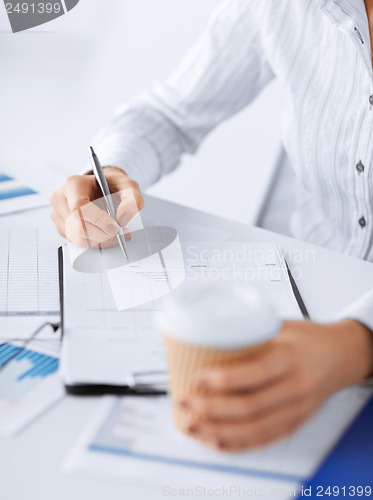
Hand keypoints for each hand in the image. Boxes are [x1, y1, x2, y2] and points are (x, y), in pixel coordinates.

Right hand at [50, 167, 143, 247]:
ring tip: (115, 235)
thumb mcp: (128, 186)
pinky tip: (105, 235)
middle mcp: (61, 198)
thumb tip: (122, 218)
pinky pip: (76, 243)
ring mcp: (58, 214)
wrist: (102, 188)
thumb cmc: (112, 186)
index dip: (98, 221)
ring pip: (77, 238)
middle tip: (120, 235)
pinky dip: (94, 243)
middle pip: (77, 227)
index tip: (115, 227)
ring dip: (100, 242)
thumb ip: (132, 199)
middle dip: (102, 236)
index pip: (79, 207)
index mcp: (73, 184)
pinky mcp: (61, 227)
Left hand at [178, 320, 372, 451]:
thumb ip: (250, 333)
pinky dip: (238, 443)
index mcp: (291, 358)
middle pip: (250, 407)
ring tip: (193, 425)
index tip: (199, 377)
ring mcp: (297, 409)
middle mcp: (296, 388)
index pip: (256, 374)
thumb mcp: (281, 326)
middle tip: (185, 400)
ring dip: (218, 431)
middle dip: (211, 409)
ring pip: (254, 430)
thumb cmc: (310, 338)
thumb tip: (208, 335)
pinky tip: (216, 440)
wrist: (344, 355)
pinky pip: (265, 439)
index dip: (225, 379)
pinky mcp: (296, 422)